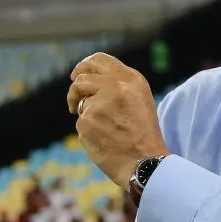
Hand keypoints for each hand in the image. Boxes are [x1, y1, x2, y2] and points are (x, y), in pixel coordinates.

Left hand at [67, 53, 168, 186]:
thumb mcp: (139, 100)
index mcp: (131, 79)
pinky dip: (88, 131)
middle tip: (74, 101)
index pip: (99, 59)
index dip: (84, 66)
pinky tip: (104, 140)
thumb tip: (89, 81)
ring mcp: (99, 103)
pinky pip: (80, 123)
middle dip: (75, 90)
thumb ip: (119, 86)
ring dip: (85, 114)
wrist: (146, 161)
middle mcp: (115, 86)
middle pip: (82, 78)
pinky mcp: (87, 121)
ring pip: (80, 103)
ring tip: (104, 130)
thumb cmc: (143, 133)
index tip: (77, 75)